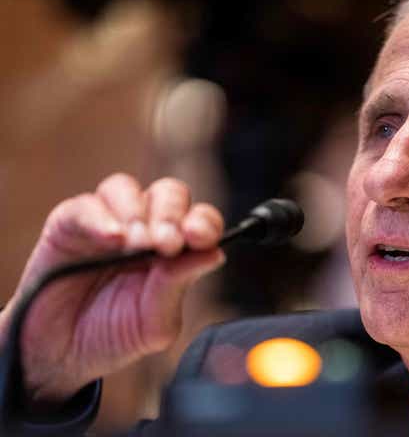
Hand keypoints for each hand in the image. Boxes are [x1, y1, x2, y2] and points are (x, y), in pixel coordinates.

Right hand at [0, 173, 224, 404]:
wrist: (57, 356)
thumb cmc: (111, 335)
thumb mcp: (152, 323)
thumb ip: (178, 286)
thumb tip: (215, 254)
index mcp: (174, 249)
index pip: (199, 219)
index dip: (204, 223)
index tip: (199, 238)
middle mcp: (144, 227)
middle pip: (168, 194)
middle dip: (171, 214)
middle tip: (167, 243)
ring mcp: (106, 221)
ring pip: (126, 188)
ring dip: (137, 212)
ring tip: (137, 243)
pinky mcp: (68, 224)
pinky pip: (85, 207)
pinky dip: (100, 218)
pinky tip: (112, 239)